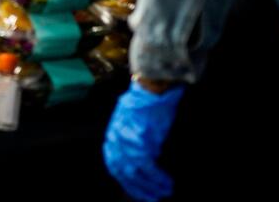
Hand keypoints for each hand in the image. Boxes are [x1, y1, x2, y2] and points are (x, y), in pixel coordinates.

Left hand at [103, 82, 183, 201]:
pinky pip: (149, 168)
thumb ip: (132, 142)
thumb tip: (143, 161)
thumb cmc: (146, 102)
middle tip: (152, 198)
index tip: (135, 190)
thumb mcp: (131, 122)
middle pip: (123, 173)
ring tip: (164, 192)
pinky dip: (158, 178)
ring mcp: (127, 142)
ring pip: (136, 174)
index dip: (125, 180)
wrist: (152, 87)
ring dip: (151, 187)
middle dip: (138, 189)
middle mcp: (115, 140)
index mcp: (112, 135)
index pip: (114, 165)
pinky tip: (167, 183)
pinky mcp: (141, 142)